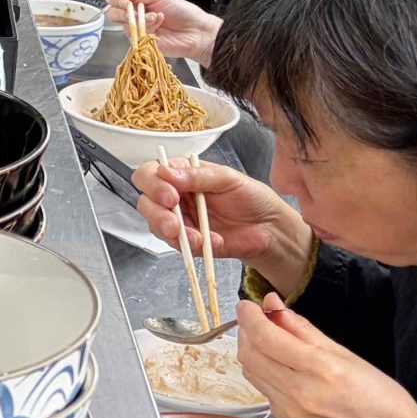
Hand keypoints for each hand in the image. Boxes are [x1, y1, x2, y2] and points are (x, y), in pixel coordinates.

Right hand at [106, 0, 219, 67]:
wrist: (196, 32)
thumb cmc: (182, 11)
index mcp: (138, 1)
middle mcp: (134, 15)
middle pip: (112, 12)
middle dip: (121, 7)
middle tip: (131, 5)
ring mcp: (137, 29)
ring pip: (122, 23)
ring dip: (138, 17)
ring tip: (156, 16)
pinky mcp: (140, 41)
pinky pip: (134, 33)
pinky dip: (146, 26)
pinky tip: (159, 24)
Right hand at [132, 157, 313, 278]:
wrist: (271, 229)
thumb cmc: (253, 198)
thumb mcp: (229, 179)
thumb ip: (198, 176)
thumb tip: (166, 172)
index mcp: (182, 174)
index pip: (151, 173)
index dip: (152, 184)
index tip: (170, 196)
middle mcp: (175, 196)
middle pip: (145, 201)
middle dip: (156, 212)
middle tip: (174, 222)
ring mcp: (179, 220)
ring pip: (154, 225)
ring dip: (171, 232)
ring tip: (196, 237)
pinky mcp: (186, 242)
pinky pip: (174, 245)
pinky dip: (189, 245)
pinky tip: (209, 242)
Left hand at [237, 294, 416, 417]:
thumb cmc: (382, 402)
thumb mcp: (347, 356)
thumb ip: (303, 329)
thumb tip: (274, 306)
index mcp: (319, 370)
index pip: (265, 336)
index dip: (249, 316)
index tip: (248, 305)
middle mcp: (299, 393)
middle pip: (249, 354)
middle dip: (247, 331)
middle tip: (256, 319)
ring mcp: (289, 412)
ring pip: (252, 373)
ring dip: (252, 351)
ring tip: (267, 339)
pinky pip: (264, 391)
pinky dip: (264, 373)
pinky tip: (278, 366)